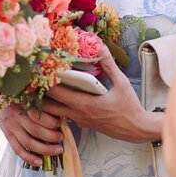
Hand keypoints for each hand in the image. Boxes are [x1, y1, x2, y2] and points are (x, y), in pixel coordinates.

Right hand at [0, 103, 63, 167]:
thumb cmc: (18, 98)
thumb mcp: (28, 95)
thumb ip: (41, 103)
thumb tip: (60, 115)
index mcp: (21, 103)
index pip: (37, 114)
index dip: (50, 121)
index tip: (60, 123)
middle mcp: (15, 115)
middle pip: (34, 130)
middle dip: (51, 136)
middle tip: (62, 138)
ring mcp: (10, 127)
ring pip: (28, 142)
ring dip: (45, 149)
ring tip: (57, 150)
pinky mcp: (8, 136)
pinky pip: (18, 150)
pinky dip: (29, 158)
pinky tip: (39, 162)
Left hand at [41, 46, 159, 142]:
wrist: (136, 129)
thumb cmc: (129, 107)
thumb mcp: (121, 82)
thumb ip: (109, 64)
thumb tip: (100, 47)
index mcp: (84, 103)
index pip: (56, 92)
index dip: (46, 80)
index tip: (41, 68)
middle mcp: (78, 114)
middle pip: (48, 105)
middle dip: (41, 92)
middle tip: (39, 76)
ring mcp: (79, 120)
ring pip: (54, 112)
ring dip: (48, 100)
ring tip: (48, 84)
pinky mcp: (82, 124)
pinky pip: (64, 115)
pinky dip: (59, 105)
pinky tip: (64, 94)